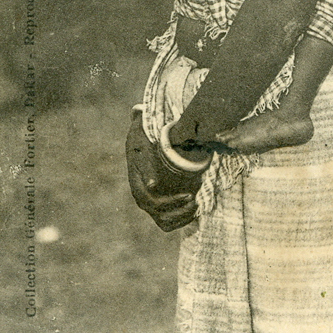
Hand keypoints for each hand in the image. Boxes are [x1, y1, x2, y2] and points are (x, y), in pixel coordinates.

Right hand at [125, 111, 202, 231]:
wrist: (154, 142)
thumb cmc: (150, 134)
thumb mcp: (145, 125)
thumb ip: (142, 120)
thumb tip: (137, 111)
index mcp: (136, 175)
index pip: (143, 194)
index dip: (160, 197)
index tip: (179, 192)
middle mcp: (141, 192)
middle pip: (154, 209)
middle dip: (174, 206)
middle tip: (192, 197)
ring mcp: (151, 201)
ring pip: (162, 220)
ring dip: (180, 216)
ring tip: (196, 204)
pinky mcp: (163, 206)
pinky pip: (169, 222)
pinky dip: (182, 221)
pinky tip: (196, 211)